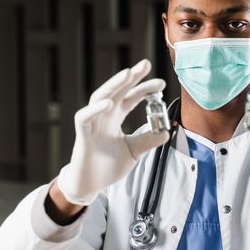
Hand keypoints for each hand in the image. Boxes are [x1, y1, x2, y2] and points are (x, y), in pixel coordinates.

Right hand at [58, 59, 168, 205]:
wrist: (90, 184)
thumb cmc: (108, 165)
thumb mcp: (134, 151)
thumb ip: (148, 140)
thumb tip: (166, 132)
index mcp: (116, 117)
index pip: (131, 97)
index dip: (144, 89)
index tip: (161, 83)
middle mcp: (104, 115)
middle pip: (118, 90)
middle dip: (131, 77)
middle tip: (146, 64)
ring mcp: (92, 122)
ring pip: (101, 96)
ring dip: (114, 84)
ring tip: (128, 74)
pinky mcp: (82, 133)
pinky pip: (86, 117)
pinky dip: (96, 108)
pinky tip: (110, 102)